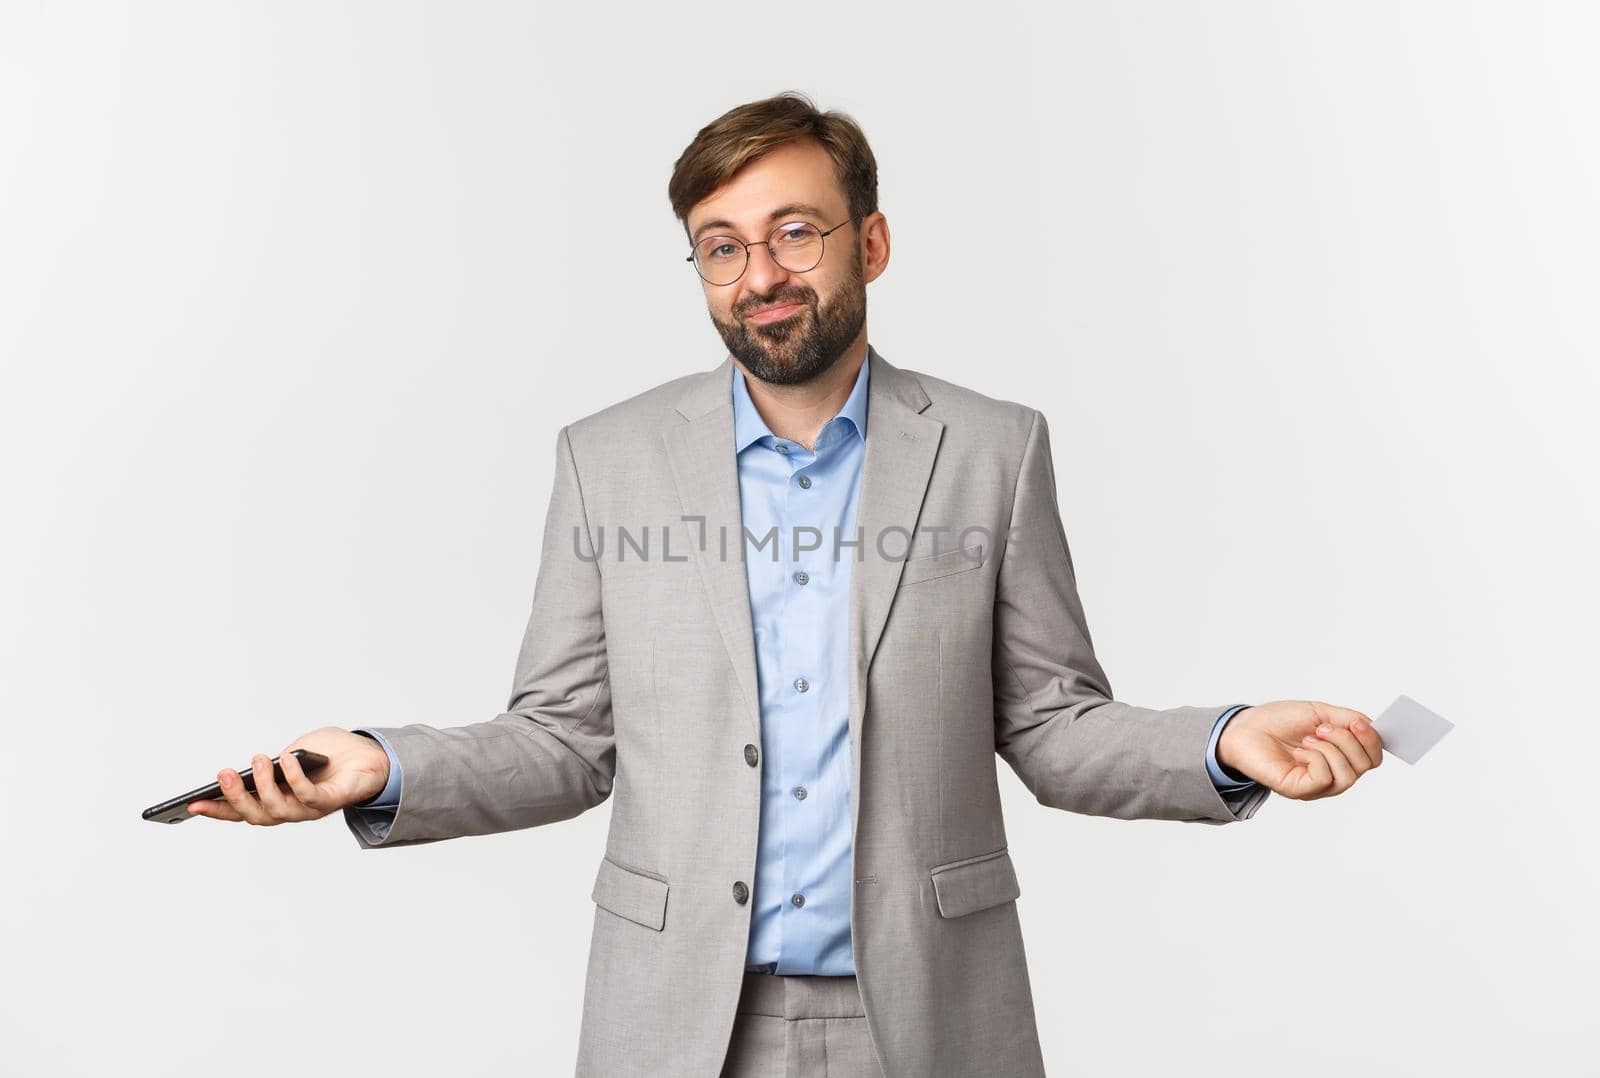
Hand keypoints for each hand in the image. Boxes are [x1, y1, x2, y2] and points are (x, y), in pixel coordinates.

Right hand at [186, 727, 391, 824]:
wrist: (372, 755)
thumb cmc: (331, 754)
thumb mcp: (295, 751)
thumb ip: (275, 760)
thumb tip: (257, 767)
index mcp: (277, 799)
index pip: (241, 811)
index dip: (216, 810)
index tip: (190, 805)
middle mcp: (291, 809)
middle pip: (256, 815)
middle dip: (236, 797)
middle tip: (222, 775)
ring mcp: (311, 809)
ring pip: (279, 809)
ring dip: (264, 785)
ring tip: (256, 761)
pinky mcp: (332, 801)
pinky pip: (310, 795)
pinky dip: (296, 778)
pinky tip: (287, 759)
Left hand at [1217, 700, 1382, 799]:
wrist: (1247, 727)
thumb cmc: (1280, 721)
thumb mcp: (1320, 712)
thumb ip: (1348, 718)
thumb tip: (1374, 726)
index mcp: (1341, 755)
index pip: (1373, 757)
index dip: (1373, 740)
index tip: (1359, 721)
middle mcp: (1333, 773)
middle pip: (1366, 765)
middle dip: (1348, 740)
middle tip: (1322, 728)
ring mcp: (1318, 785)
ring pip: (1349, 776)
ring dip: (1332, 749)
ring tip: (1309, 738)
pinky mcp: (1300, 790)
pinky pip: (1325, 779)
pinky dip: (1317, 759)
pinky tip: (1300, 751)